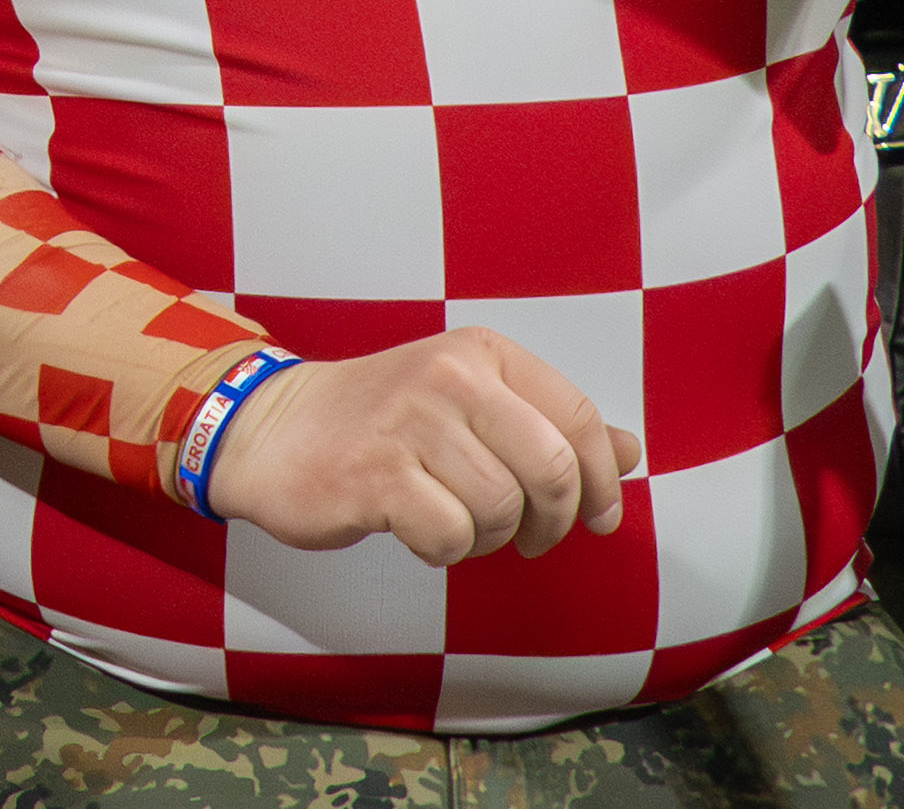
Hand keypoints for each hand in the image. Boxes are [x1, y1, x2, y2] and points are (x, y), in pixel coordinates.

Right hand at [207, 330, 640, 562]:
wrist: (273, 428)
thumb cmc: (382, 423)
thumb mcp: (470, 406)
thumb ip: (550, 425)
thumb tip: (629, 452)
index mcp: (480, 353)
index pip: (575, 420)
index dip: (601, 483)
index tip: (598, 520)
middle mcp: (449, 375)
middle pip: (551, 470)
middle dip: (552, 521)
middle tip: (527, 537)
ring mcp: (409, 421)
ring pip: (501, 510)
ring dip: (487, 538)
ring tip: (453, 522)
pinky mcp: (375, 472)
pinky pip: (450, 536)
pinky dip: (443, 551)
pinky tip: (417, 530)